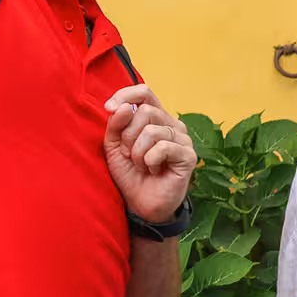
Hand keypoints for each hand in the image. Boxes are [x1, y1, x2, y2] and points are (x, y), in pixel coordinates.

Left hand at [103, 84, 195, 223]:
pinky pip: (163, 147)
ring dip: (138, 152)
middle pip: (145, 111)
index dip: (125, 95)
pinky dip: (149, 161)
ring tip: (141, 165)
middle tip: (128, 155)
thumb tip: (121, 107)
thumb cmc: (129, 173)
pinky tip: (153, 171)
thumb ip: (115, 124)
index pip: (144, 92)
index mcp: (155, 117)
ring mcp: (182, 139)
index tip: (108, 108)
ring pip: (152, 130)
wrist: (140, 204)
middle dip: (128, 136)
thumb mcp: (113, 145)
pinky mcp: (188, 155)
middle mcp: (171, 124)